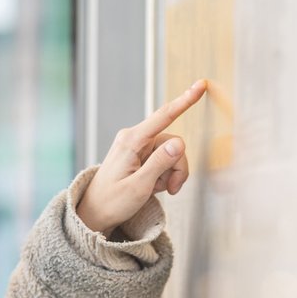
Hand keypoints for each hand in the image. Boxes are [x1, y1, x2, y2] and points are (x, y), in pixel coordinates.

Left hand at [76, 79, 206, 235]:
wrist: (96, 212)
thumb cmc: (112, 202)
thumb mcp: (139, 186)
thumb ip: (160, 163)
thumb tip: (179, 143)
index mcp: (131, 141)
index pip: (164, 116)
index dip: (185, 100)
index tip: (200, 84)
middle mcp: (135, 138)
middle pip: (173, 144)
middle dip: (177, 167)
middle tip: (170, 189)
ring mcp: (138, 145)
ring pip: (172, 153)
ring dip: (171, 174)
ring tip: (157, 189)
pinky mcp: (141, 154)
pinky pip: (164, 159)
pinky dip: (165, 175)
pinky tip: (154, 186)